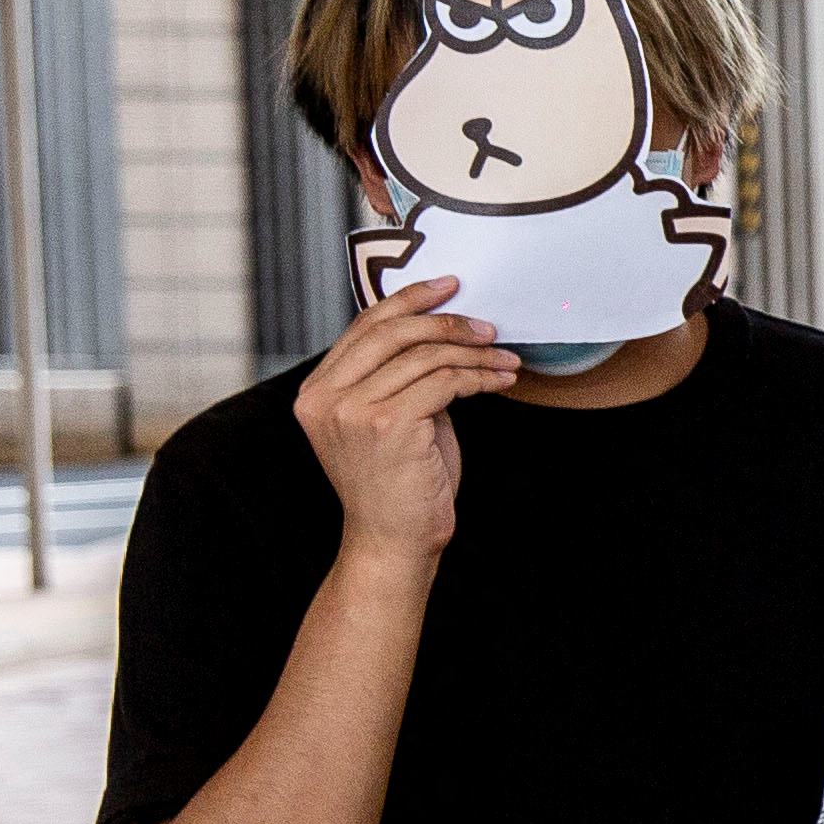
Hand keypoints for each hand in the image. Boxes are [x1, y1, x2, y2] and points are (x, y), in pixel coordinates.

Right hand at [293, 278, 512, 566]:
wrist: (394, 538)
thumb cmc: (399, 480)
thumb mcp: (388, 418)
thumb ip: (397, 376)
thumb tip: (442, 328)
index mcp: (316, 391)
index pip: (364, 327)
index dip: (409, 300)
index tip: (450, 285)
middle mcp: (324, 397)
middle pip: (392, 331)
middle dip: (447, 321)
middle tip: (488, 326)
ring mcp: (351, 410)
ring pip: (425, 356)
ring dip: (476, 353)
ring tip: (506, 358)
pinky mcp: (387, 424)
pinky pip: (445, 381)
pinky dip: (481, 375)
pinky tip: (502, 379)